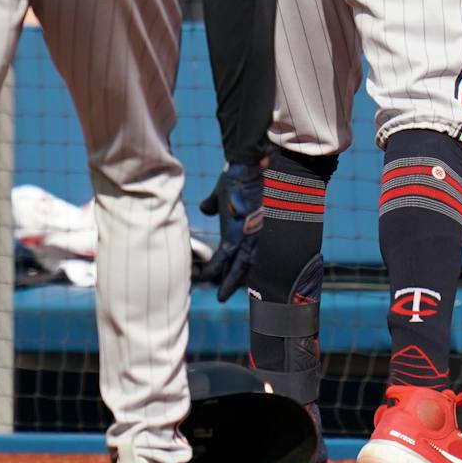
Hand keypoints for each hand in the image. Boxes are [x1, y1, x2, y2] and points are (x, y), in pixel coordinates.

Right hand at [197, 160, 263, 300]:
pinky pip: (224, 258)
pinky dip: (215, 269)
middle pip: (247, 264)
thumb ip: (216, 203)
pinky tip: (206, 278)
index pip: (249, 251)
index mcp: (253, 226)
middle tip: (228, 294)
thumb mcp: (225, 193)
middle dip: (237, 279)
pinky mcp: (237, 235)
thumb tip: (205, 209)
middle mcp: (255, 235)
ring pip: (238, 267)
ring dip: (228, 282)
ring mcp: (249, 236)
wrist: (247, 166)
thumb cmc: (238, 176)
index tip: (237, 276)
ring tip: (221, 297)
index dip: (242, 264)